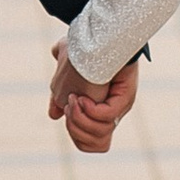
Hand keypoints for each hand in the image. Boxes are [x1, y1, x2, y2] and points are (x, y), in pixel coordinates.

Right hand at [50, 42, 138, 156]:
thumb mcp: (61, 81)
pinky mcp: (125, 99)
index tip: (62, 111)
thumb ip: (58, 99)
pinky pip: (106, 118)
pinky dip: (91, 110)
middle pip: (89, 143)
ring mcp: (118, 106)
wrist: (95, 36)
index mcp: (95, 110)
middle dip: (74, 126)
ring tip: (77, 98)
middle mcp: (108, 112)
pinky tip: (85, 96)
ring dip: (80, 118)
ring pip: (99, 134)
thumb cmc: (78, 51)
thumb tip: (54, 114)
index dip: (74, 133)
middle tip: (71, 103)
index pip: (87, 142)